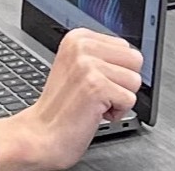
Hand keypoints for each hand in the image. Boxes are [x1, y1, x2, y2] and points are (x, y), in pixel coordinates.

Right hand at [0, 28, 142, 170]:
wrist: (39, 136)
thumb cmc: (60, 109)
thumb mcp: (77, 68)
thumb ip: (102, 56)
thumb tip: (134, 56)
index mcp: (78, 38)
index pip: (127, 48)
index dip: (117, 72)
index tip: (94, 83)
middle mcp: (82, 47)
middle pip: (135, 61)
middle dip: (122, 83)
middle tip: (97, 95)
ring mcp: (88, 66)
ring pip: (135, 81)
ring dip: (119, 99)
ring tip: (94, 104)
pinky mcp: (96, 87)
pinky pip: (130, 100)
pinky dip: (117, 113)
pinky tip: (95, 113)